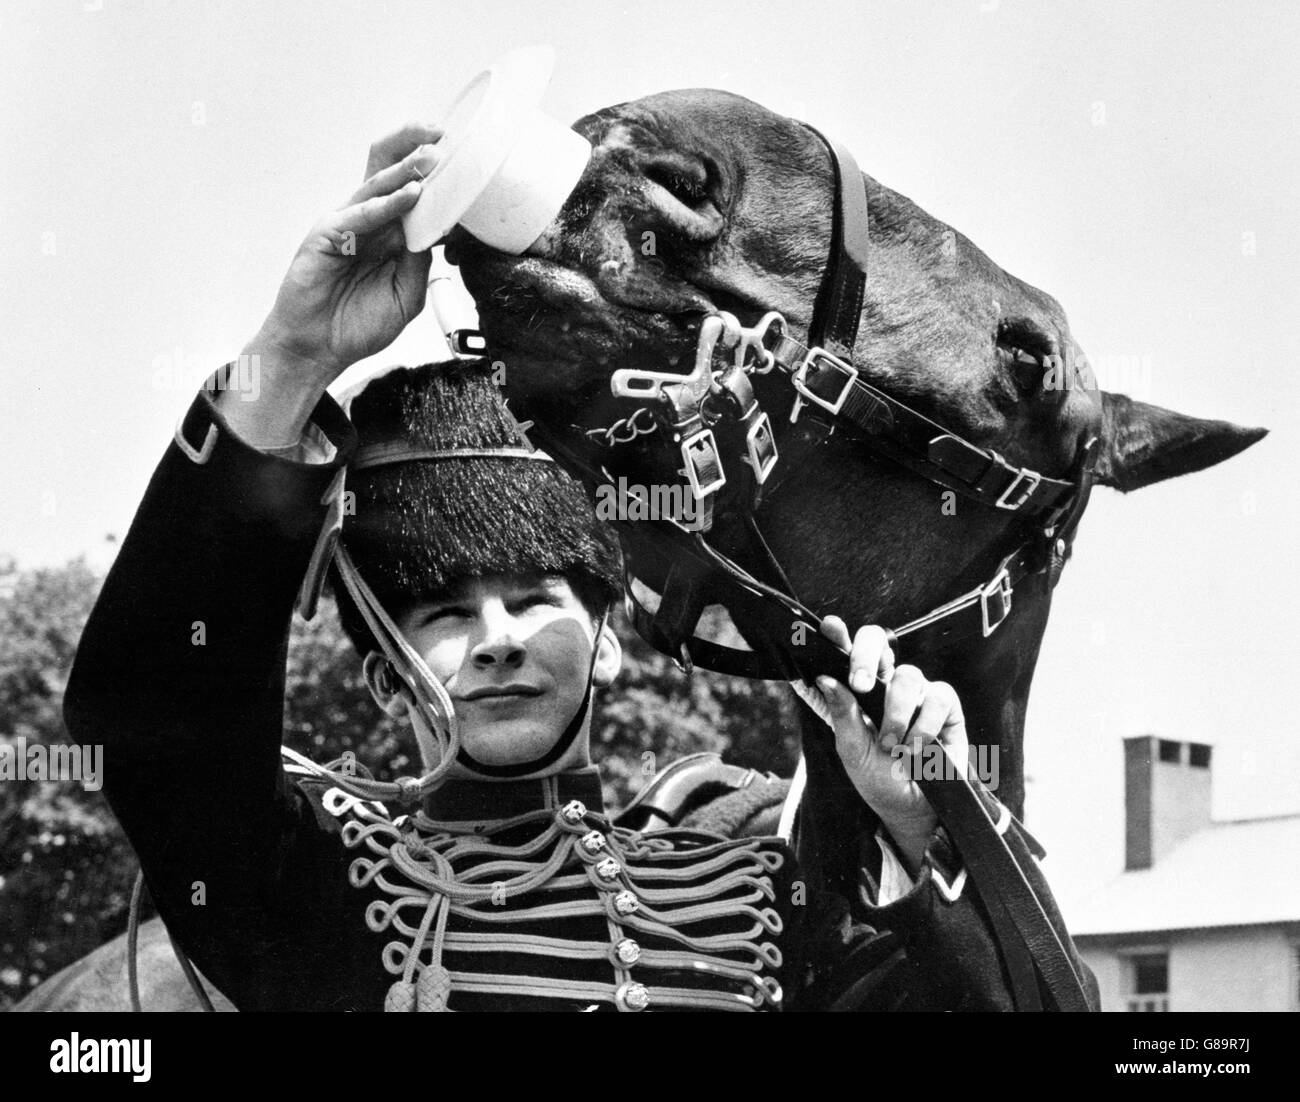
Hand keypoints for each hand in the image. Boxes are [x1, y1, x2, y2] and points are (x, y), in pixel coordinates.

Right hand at [249, 122, 444, 384]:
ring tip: (431, 157)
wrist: (319, 349)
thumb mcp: (406, 296)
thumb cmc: (357, 325)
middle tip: (443, 135)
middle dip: (415, 149)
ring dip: (405, 170)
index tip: (464, 159)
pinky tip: (408, 197)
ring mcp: (347, 225)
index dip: (435, 177)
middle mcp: (369, 223)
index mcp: (389, 235)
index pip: (414, 194)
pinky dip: (385, 204)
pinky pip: (359, 214)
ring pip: (376, 186)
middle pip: (390, 173)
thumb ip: (420, 263)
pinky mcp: (326, 235)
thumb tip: (440, 233)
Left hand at [810, 616, 968, 869]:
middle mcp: (888, 683)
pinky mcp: (947, 707)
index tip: (830, 627)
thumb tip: (825, 679)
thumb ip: (842, 714)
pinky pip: (938, 698)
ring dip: (897, 714)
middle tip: (860, 685)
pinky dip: (924, 726)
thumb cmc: (879, 778)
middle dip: (867, 657)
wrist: (914, 809)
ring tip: (892, 746)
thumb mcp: (852, 751)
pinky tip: (917, 748)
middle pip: (879, 643)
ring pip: (908, 676)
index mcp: (859, 690)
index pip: (847, 653)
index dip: (839, 636)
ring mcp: (918, 692)